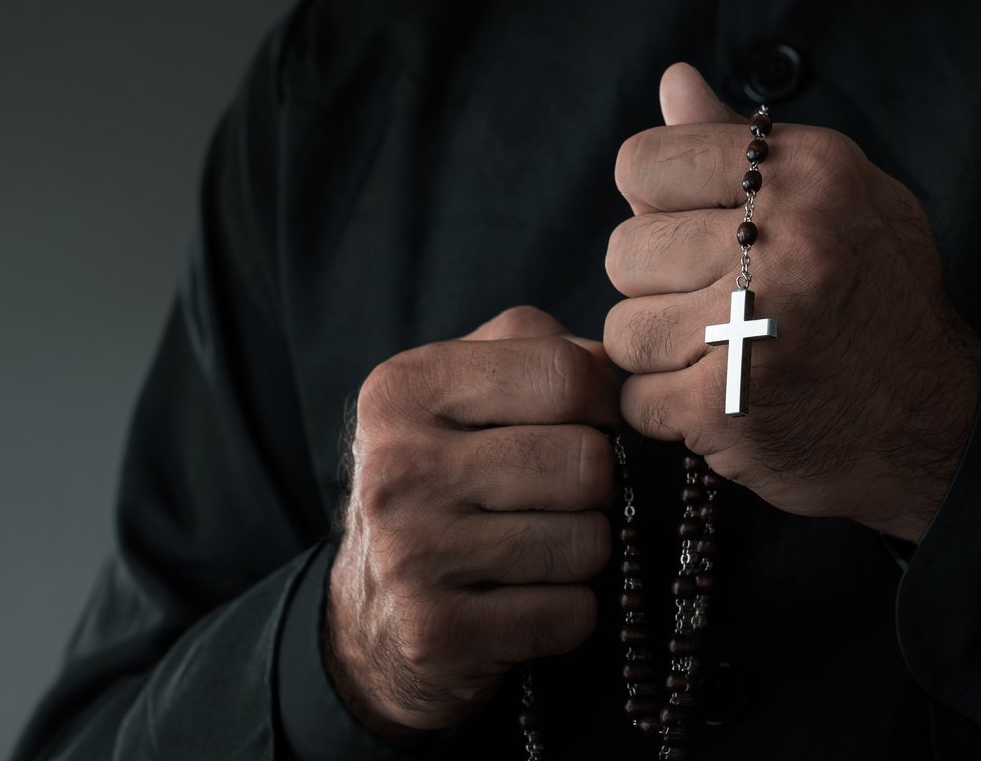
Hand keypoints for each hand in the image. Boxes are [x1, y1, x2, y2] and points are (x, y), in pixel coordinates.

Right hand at [326, 306, 619, 742]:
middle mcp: (396, 467)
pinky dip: (568, 611)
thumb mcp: (463, 390)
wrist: (369, 613)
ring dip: (585, 549)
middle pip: (586, 462)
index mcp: (404, 389)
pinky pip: (569, 614)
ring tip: (540, 545)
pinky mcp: (435, 633)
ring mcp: (410, 555)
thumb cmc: (443, 476)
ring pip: (587, 542)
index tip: (595, 423)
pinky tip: (525, 598)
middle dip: (598, 484)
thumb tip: (612, 360)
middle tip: (562, 496)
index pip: (563, 374)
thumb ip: (534, 347)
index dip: (606, 402)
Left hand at [603, 64, 980, 541]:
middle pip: (624, 250)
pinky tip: (722, 403)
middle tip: (715, 306)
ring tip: (720, 355)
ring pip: (623, 330)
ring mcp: (750, 327)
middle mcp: (781, 241)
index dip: (654, 203)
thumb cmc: (882, 297)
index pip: (644, 163)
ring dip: (659, 353)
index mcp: (806, 173)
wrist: (943, 426)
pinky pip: (636, 398)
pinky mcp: (724, 407)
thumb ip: (742, 141)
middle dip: (656, 285)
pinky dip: (666, 410)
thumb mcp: (839, 195)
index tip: (691, 232)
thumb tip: (671, 80)